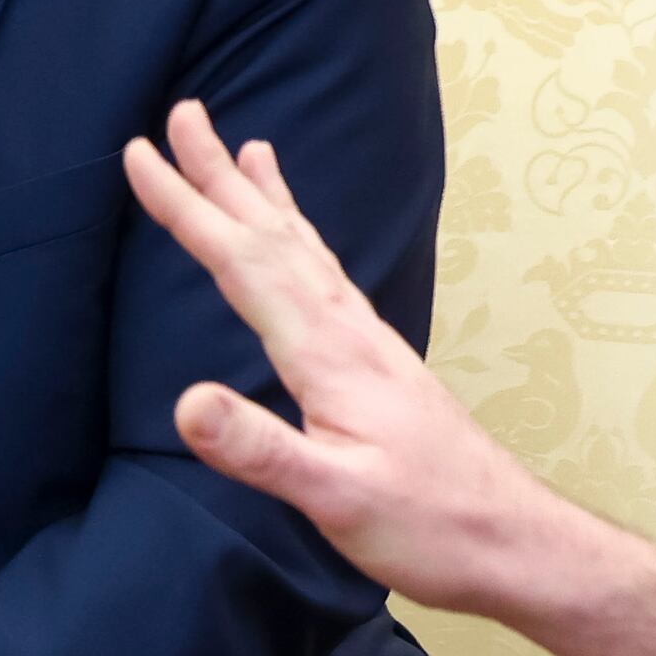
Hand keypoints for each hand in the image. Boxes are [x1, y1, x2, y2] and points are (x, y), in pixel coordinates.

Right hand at [124, 99, 655, 655]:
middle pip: (274, 236)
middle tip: (181, 114)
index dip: (188, 208)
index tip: (140, 155)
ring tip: (245, 147)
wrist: (515, 541)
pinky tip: (300, 241)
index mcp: (330, 355)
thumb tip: (186, 402)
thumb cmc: (430, 526)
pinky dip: (302, 239)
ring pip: (304, 248)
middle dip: (221, 175)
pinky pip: (326, 276)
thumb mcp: (335, 498)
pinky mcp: (378, 363)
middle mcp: (350, 332)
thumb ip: (261, 450)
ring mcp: (369, 343)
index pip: (245, 264)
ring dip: (264, 197)